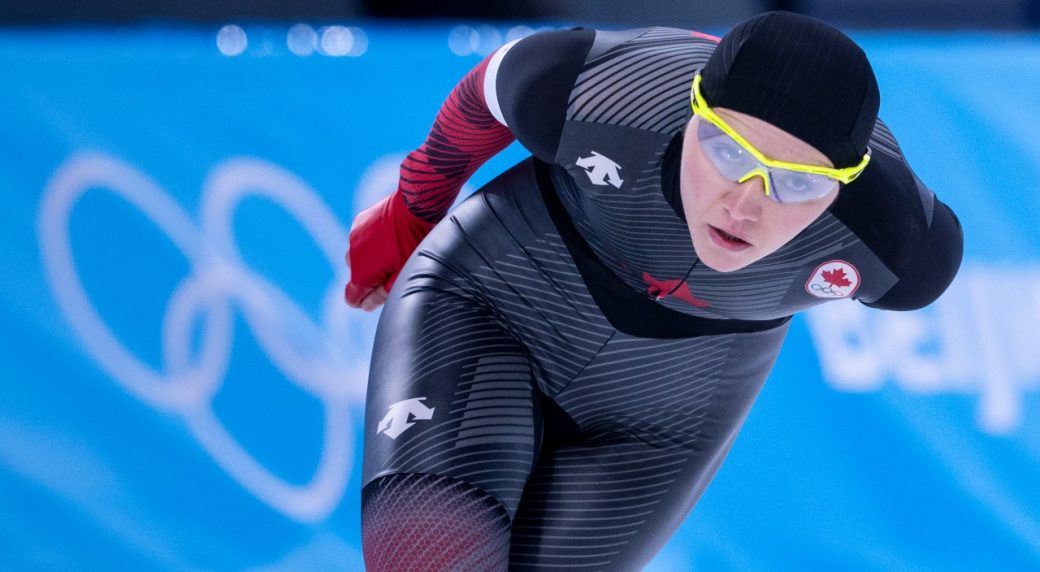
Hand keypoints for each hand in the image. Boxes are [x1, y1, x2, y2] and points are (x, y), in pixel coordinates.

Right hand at [344, 192, 434, 309]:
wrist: (415, 207)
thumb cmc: (414, 243)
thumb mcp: (404, 274)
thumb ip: (382, 293)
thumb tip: (365, 305)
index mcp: (361, 273)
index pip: (351, 298)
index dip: (364, 301)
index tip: (378, 295)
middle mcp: (352, 255)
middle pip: (356, 276)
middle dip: (370, 277)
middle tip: (394, 269)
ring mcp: (354, 236)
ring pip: (358, 256)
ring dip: (371, 258)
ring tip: (393, 251)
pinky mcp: (359, 221)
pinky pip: (361, 238)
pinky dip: (372, 241)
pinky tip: (390, 236)